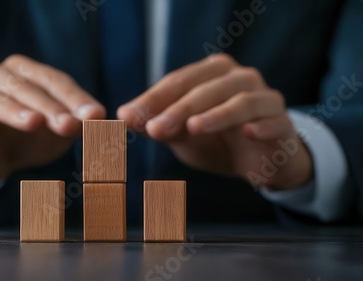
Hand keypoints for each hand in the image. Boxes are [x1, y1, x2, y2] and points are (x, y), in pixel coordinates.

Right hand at [0, 55, 105, 186]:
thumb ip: (75, 124)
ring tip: (34, 123)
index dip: (75, 98)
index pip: (54, 80)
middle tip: (69, 124)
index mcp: (27, 72)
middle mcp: (0, 76)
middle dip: (50, 106)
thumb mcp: (57, 133)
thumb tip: (97, 119)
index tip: (95, 115)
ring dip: (16, 110)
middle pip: (26, 86)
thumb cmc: (30, 139)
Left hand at [118, 53, 312, 189]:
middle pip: (206, 88)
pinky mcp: (282, 120)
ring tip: (194, 128)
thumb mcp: (181, 134)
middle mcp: (239, 77)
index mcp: (211, 74)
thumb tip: (123, 115)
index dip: (153, 99)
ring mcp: (264, 96)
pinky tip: (248, 134)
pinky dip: (261, 126)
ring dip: (217, 115)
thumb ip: (155, 123)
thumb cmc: (215, 142)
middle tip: (155, 129)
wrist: (257, 163)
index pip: (178, 81)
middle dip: (178, 109)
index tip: (130, 116)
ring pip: (241, 100)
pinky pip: (273, 119)